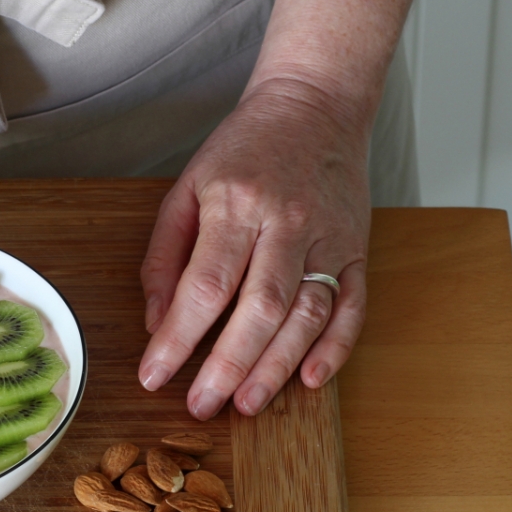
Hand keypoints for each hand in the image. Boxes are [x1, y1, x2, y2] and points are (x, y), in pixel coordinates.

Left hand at [137, 81, 372, 418]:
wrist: (315, 106)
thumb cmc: (244, 149)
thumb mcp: (187, 188)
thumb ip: (166, 256)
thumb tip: (156, 321)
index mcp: (236, 203)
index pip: (205, 286)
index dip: (178, 338)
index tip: (154, 375)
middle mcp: (287, 223)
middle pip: (259, 309)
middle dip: (227, 366)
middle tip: (200, 405)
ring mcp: (329, 238)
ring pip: (307, 315)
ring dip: (277, 367)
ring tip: (247, 404)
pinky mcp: (358, 249)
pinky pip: (352, 307)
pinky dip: (335, 348)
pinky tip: (311, 379)